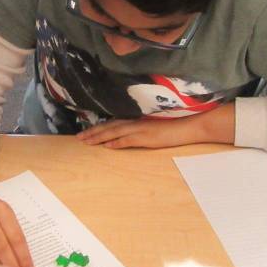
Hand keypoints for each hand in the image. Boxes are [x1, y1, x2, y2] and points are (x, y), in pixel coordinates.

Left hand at [78, 117, 193, 148]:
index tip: (85, 133)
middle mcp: (135, 122)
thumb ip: (139, 130)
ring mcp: (140, 129)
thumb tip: (125, 137)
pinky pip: (128, 139)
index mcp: (136, 120)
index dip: (98, 128)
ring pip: (114, 132)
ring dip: (99, 137)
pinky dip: (116, 142)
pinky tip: (107, 146)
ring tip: (87, 142)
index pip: (113, 123)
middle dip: (93, 132)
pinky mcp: (146, 137)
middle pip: (109, 126)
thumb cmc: (172, 128)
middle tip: (79, 138)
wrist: (187, 126)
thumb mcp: (152, 129)